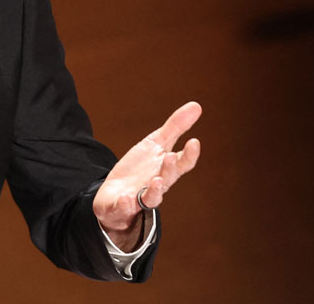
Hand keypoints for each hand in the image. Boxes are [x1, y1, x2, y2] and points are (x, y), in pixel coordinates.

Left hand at [93, 101, 201, 250]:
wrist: (116, 195)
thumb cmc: (141, 168)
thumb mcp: (156, 144)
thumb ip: (175, 127)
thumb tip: (197, 105)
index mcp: (166, 169)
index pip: (182, 163)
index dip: (189, 154)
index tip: (194, 142)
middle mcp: (156, 185)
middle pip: (167, 179)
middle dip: (170, 169)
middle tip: (171, 157)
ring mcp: (140, 197)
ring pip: (151, 197)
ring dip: (154, 190)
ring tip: (155, 180)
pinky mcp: (122, 206)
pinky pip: (124, 207)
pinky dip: (125, 204)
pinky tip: (125, 199)